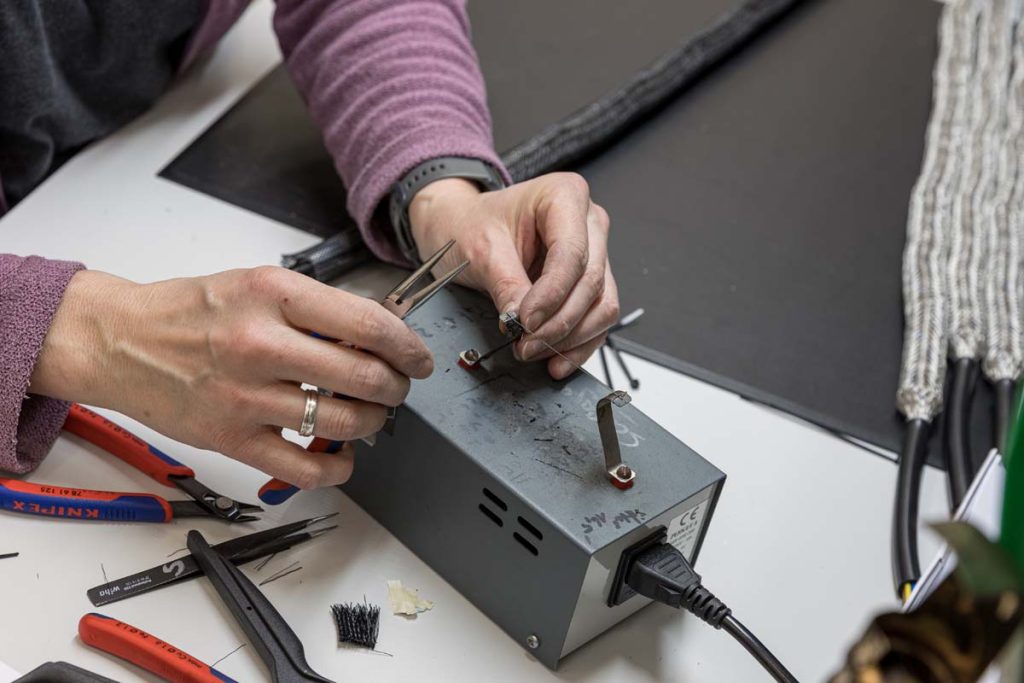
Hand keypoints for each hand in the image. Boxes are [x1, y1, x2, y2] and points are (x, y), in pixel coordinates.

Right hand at [29, 267, 432, 488]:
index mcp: (273, 295)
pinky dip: (338, 469)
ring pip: (343, 423)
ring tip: (371, 414)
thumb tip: (379, 333)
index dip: (407, 346)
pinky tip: (344, 457)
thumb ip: (317, 309)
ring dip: (373, 422)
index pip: (367, 323)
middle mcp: (261, 345)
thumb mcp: (258, 286)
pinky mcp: (232, 439)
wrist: (121, 342)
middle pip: (364, 377)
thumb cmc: (191, 312)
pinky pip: (304, 468)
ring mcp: (246, 397)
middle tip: (397, 386)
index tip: (418, 357)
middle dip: (396, 386)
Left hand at [409, 172, 619, 378]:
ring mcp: (594, 251)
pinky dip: (579, 343)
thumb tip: (524, 323)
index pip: (572, 254)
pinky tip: (556, 360)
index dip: (552, 295)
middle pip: (592, 281)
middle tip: (526, 344)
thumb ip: (506, 284)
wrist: (461, 224)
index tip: (526, 322)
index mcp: (565, 196)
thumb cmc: (470, 222)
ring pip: (602, 304)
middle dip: (559, 322)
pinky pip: (597, 317)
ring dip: (572, 337)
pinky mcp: (588, 281)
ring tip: (535, 351)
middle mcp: (588, 222)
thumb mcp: (481, 249)